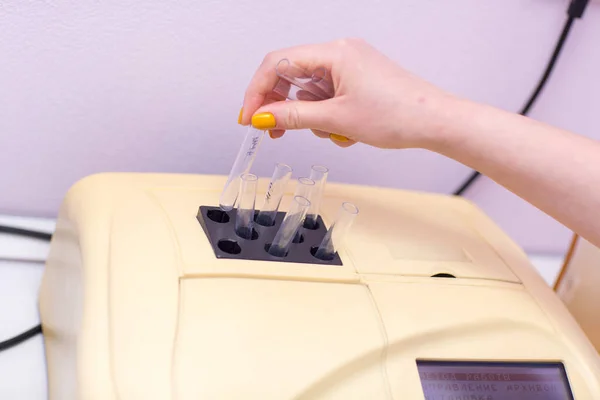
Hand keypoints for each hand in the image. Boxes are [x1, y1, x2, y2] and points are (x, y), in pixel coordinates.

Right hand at [239, 38, 454, 148]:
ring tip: (331, 132)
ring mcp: (350, 66)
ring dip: (310, 115)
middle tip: (273, 132)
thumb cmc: (398, 114)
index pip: (277, 64)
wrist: (435, 121)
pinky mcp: (357, 79)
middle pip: (290, 75)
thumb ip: (294, 117)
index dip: (257, 92)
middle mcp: (340, 53)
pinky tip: (342, 129)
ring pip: (309, 89)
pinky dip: (326, 114)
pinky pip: (327, 95)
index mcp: (333, 52)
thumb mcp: (336, 119)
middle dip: (281, 106)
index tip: (249, 118)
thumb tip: (262, 117)